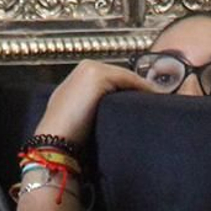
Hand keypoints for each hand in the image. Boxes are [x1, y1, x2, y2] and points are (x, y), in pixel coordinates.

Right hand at [35, 60, 154, 147]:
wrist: (53, 141)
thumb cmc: (66, 137)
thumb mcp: (79, 117)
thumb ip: (92, 108)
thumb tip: (114, 115)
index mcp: (77, 77)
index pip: (111, 79)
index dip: (128, 89)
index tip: (144, 99)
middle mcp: (83, 68)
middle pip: (119, 75)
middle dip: (135, 87)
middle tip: (154, 99)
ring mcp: (90, 69)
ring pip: (125, 77)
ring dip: (141, 88)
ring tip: (156, 100)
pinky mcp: (97, 76)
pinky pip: (128, 79)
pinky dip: (143, 88)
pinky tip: (154, 97)